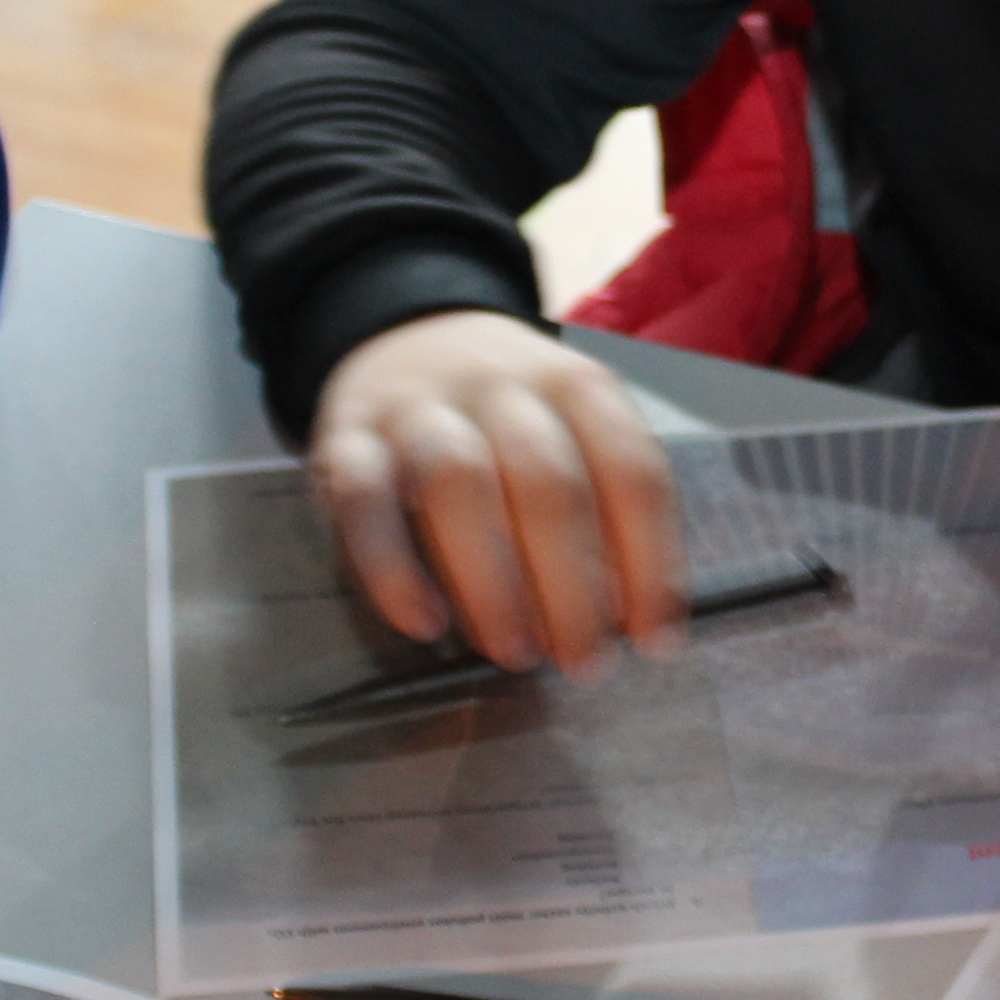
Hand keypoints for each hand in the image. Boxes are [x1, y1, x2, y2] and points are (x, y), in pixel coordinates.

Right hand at [305, 310, 689, 673]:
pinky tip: (425, 623)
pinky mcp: (346, 437)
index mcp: (576, 385)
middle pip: (547, 481)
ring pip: (456, 484)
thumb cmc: (509, 416)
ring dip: (492, 581)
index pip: (631, 470)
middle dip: (574, 585)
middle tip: (584, 663)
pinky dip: (392, 567)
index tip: (653, 640)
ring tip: (515, 652)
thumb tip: (626, 618)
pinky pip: (362, 499)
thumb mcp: (573, 428)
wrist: (405, 336)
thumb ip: (604, 505)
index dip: (650, 561)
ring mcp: (418, 407)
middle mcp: (500, 386)